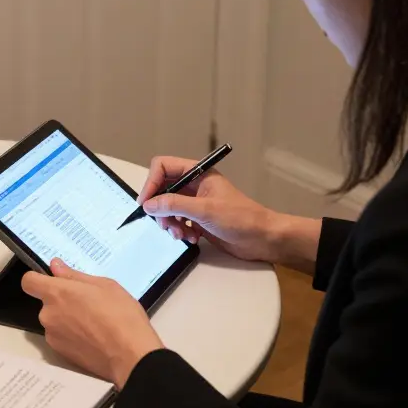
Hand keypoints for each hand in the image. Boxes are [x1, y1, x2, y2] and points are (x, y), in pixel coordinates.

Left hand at [20, 258, 163, 387]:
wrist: (130, 356)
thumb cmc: (121, 317)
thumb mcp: (104, 285)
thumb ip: (74, 276)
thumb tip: (56, 267)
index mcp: (58, 293)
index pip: (29, 281)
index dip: (38, 279)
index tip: (51, 280)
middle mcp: (49, 314)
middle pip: (46, 303)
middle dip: (62, 301)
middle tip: (88, 303)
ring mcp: (53, 336)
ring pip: (55, 320)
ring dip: (67, 319)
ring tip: (94, 322)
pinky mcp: (60, 353)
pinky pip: (61, 337)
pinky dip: (72, 336)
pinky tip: (93, 337)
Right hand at [139, 156, 302, 264]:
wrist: (262, 239)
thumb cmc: (242, 218)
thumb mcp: (205, 210)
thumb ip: (175, 205)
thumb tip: (149, 204)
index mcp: (199, 174)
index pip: (164, 168)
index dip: (151, 183)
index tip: (146, 202)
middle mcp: (195, 185)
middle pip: (163, 189)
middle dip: (160, 207)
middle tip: (164, 223)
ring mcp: (196, 203)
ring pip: (168, 208)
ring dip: (170, 222)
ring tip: (180, 234)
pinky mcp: (198, 219)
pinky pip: (178, 221)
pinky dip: (179, 230)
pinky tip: (191, 237)